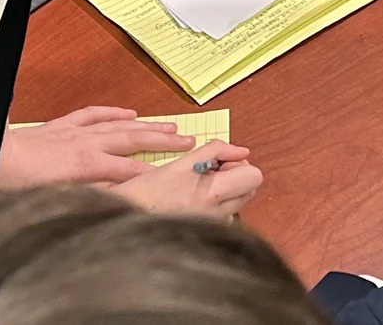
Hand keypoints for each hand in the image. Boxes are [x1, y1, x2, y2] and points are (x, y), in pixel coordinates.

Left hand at [0, 106, 194, 189]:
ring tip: (171, 126)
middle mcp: (87, 144)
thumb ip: (92, 197)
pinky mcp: (64, 125)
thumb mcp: (60, 198)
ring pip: (120, 125)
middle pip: (133, 140)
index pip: (130, 169)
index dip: (155, 172)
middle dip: (162, 141)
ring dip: (147, 125)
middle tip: (189, 141)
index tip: (178, 174)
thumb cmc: (22, 183)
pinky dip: (114, 112)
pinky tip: (129, 112)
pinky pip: (95, 114)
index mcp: (87, 164)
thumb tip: (120, 200)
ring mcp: (77, 131)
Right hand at [113, 140, 261, 218]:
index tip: (220, 163)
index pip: (254, 176)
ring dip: (227, 188)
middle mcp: (219, 214)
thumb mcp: (181, 161)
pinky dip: (217, 202)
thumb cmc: (150, 190)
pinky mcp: (208, 232)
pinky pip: (225, 212)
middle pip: (250, 188)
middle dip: (235, 175)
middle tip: (208, 171)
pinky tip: (193, 198)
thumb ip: (216, 150)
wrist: (128, 220)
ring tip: (197, 184)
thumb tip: (241, 150)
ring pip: (239, 200)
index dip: (240, 164)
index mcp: (214, 193)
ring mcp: (215, 226)